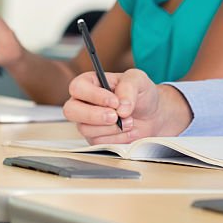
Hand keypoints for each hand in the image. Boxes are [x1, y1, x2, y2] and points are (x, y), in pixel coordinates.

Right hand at [63, 69, 190, 143]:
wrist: (152, 115)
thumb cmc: (141, 93)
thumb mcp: (139, 80)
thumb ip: (129, 87)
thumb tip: (121, 107)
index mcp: (90, 82)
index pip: (78, 87)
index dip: (93, 96)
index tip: (114, 102)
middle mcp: (84, 102)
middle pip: (71, 110)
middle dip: (94, 115)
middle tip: (115, 117)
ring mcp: (87, 122)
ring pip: (85, 129)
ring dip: (111, 127)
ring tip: (129, 121)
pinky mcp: (95, 138)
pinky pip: (98, 142)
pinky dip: (117, 138)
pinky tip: (127, 130)